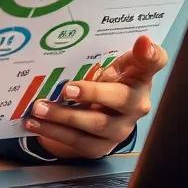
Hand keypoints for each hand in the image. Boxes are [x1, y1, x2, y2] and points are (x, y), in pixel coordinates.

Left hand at [23, 35, 166, 159]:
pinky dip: (54, 132)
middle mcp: (136, 105)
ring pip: (96, 124)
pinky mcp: (101, 146)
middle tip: (65, 89)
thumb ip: (112, 51)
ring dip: (64, 116)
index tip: (142, 42)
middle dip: (92, 93)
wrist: (96, 113)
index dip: (150, 54)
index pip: (153, 62)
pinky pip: (78, 142)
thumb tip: (140, 40)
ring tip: (38, 108)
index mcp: (139, 76)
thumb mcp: (109, 62)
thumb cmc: (104, 81)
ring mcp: (120, 129)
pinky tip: (35, 123)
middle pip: (120, 98)